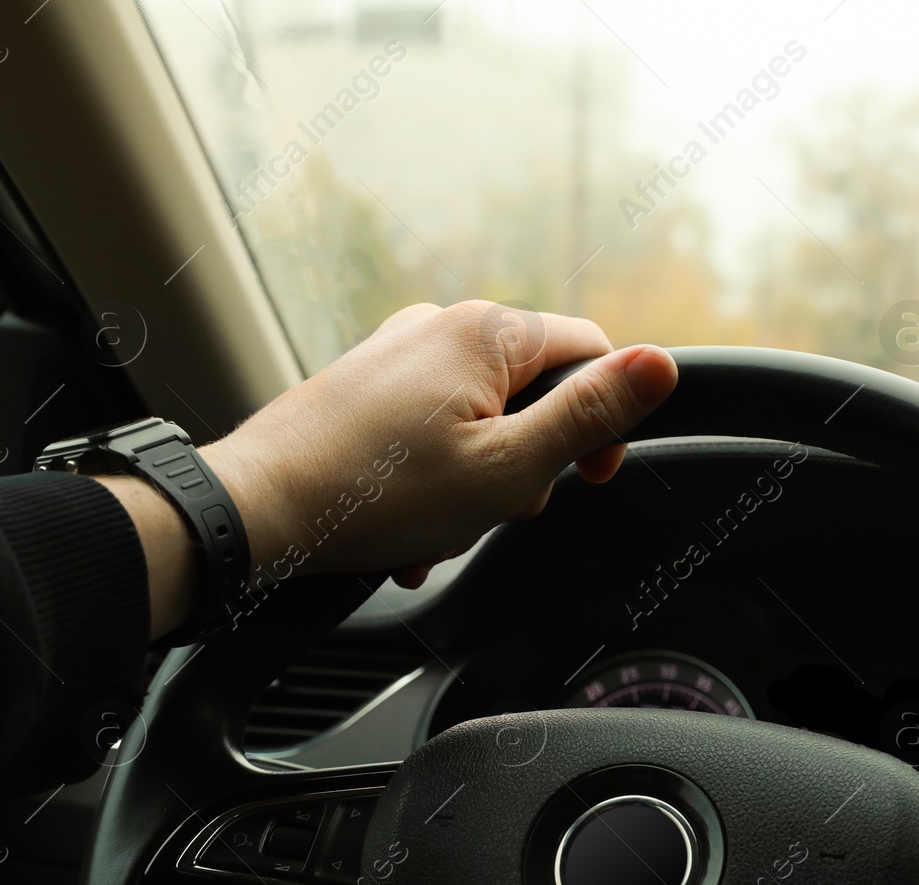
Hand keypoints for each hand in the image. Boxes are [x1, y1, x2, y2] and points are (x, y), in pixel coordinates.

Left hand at [201, 300, 676, 588]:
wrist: (258, 511)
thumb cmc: (378, 495)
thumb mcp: (511, 467)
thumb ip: (590, 415)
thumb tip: (660, 365)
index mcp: (487, 332)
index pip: (592, 354)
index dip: (603, 423)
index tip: (584, 478)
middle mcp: (441, 325)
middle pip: (534, 392)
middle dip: (529, 461)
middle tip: (494, 509)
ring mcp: (398, 353)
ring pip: (483, 418)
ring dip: (479, 481)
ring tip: (440, 525)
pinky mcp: (366, 386)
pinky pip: (433, 427)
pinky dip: (436, 477)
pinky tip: (410, 522)